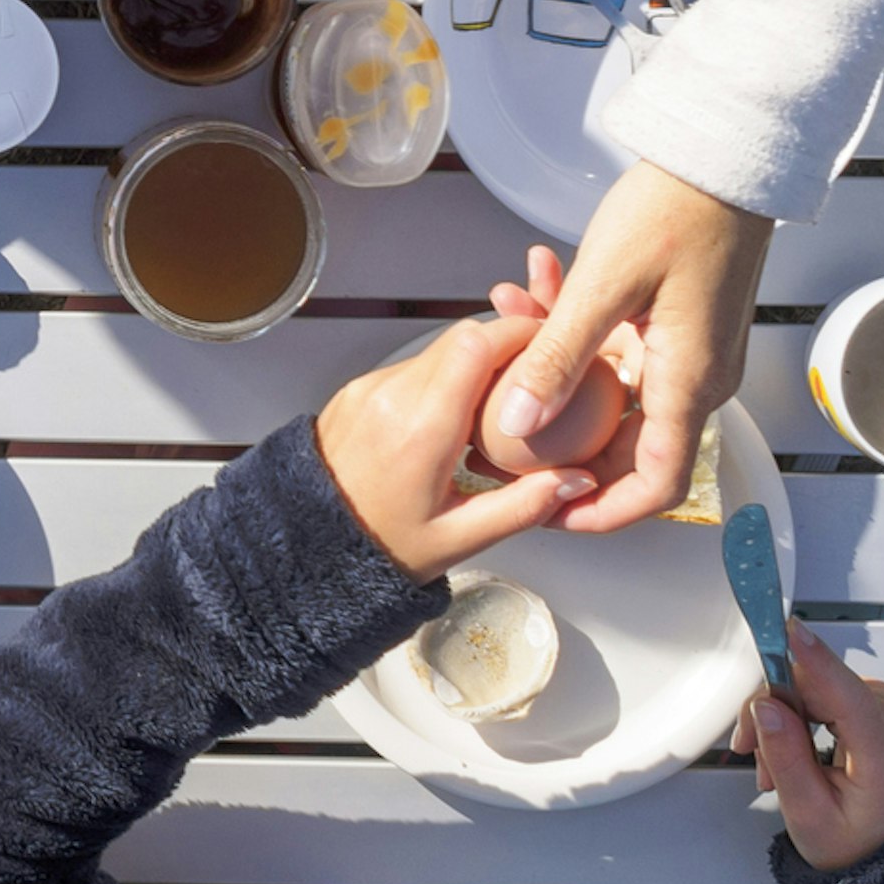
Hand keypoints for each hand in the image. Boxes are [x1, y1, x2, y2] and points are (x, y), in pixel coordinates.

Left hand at [314, 312, 598, 582]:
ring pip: (436, 350)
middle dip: (505, 346)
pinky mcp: (357, 391)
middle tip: (536, 375)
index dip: (519, 335)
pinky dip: (442, 379)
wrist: (306, 547)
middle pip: (460, 339)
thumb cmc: (379, 547)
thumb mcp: (459, 538)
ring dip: (473, 364)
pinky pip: (411, 367)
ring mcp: (369, 388)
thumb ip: (524, 506)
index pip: (477, 346)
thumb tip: (577, 482)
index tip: (548, 347)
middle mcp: (391, 395)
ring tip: (501, 401)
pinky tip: (459, 414)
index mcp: (421, 428)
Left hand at [483, 162, 772, 532]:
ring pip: (608, 387)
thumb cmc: (679, 208)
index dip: (603, 512)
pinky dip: (572, 327)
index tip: (551, 514)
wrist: (724, 153)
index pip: (656, 486)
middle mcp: (694, 377)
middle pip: (624, 443)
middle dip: (558, 435)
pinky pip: (615, 347)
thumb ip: (556, 359)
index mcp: (689, 383)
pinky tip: (530, 287)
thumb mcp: (603, 285)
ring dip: (554, 363)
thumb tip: (516, 426)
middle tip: (498, 427)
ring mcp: (683, 350)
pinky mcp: (670, 322)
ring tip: (504, 319)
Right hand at [733, 625, 883, 869]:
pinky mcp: (880, 703)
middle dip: (773, 710)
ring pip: (816, 685)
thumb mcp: (807, 815)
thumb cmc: (850, 840)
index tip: (788, 632)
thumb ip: (786, 759)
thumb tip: (765, 706)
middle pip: (819, 686)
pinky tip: (795, 745)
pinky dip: (801, 712)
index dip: (814, 662)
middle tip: (752, 754)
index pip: (848, 698)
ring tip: (777, 764)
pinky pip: (826, 688)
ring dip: (784, 716)